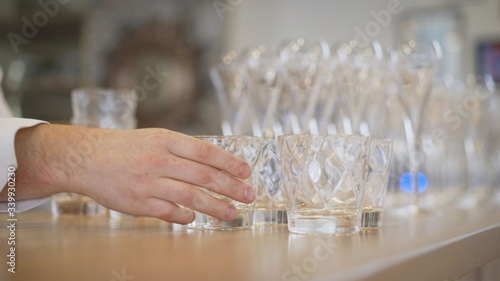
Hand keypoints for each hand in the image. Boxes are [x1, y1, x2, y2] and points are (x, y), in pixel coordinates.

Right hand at [9, 124, 254, 223]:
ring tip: (232, 213)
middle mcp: (160, 161)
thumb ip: (183, 150)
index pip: (206, 152)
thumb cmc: (126, 147)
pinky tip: (195, 219)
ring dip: (215, 207)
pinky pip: (170, 213)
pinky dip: (185, 216)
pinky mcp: (139, 203)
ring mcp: (149, 183)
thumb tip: (215, 163)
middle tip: (248, 196)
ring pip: (191, 197)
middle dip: (230, 188)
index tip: (246, 172)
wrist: (86, 158)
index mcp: (166, 140)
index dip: (229, 162)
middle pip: (204, 176)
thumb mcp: (155, 138)